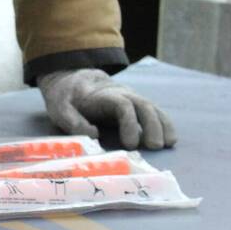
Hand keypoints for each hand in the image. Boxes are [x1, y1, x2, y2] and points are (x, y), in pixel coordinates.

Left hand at [37, 69, 176, 149]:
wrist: (74, 82)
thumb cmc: (66, 99)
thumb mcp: (60, 109)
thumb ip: (73, 121)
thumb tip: (94, 134)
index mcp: (103, 95)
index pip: (123, 105)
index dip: (130, 123)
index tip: (131, 144)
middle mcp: (122, 94)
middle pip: (143, 105)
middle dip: (152, 125)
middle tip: (155, 147)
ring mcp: (130, 98)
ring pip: (152, 107)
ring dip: (163, 124)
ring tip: (168, 144)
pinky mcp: (134, 105)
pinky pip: (154, 111)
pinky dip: (164, 123)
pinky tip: (170, 139)